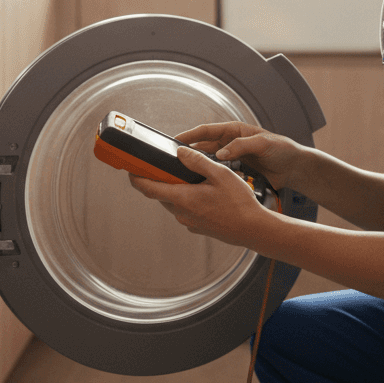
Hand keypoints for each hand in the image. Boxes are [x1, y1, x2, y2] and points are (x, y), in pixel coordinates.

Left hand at [128, 146, 274, 247]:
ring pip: (174, 204)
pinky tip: (205, 195)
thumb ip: (197, 161)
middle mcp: (182, 213)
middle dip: (159, 182)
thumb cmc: (239, 203)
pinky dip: (188, 201)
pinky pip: (186, 212)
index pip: (149, 189)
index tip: (130, 172)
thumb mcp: (220, 174)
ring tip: (190, 179)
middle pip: (161, 195)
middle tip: (163, 168)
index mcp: (183, 198)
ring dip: (175, 192)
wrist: (253, 229)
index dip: (136, 180)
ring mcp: (189, 222)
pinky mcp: (198, 228)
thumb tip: (180, 152)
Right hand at [174, 121, 310, 191]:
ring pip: (209, 163)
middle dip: (188, 153)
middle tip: (173, 162)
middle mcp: (230, 144)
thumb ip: (242, 146)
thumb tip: (221, 152)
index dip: (190, 135)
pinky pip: (220, 175)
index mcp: (234, 131)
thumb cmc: (283, 149)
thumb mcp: (263, 144)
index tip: (175, 141)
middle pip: (203, 147)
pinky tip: (204, 187)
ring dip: (199, 168)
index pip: (206, 131)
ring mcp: (233, 159)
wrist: (295, 168)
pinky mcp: (237, 172)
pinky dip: (212, 179)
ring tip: (185, 176)